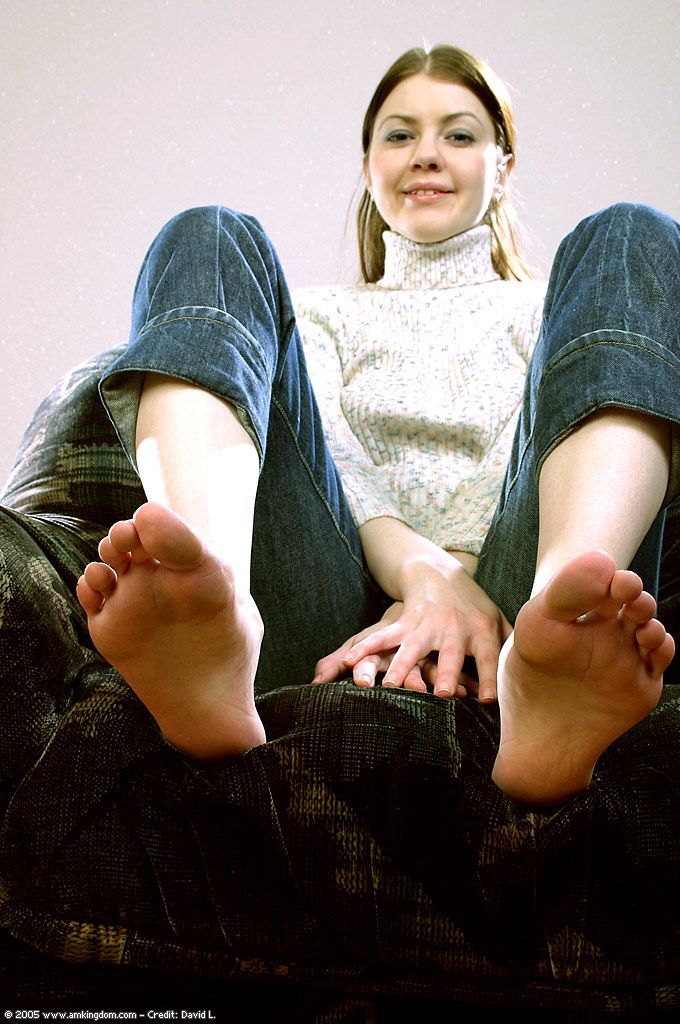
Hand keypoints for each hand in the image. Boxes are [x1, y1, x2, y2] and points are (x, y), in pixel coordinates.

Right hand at [313, 567, 511, 701]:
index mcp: (481, 631)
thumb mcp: (498, 620)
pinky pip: (383, 637)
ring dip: (401, 667)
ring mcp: (427, 624)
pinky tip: (349, 662)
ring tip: (391, 686)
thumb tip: (533, 672)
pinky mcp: (405, 622)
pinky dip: (365, 649)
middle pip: (450, 654)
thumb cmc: (474, 606)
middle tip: (439, 696)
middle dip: (446, 674)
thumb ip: (511, 646)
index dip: (488, 677)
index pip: (487, 658)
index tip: (487, 701)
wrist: (440, 572)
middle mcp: (454, 628)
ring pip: (412, 648)